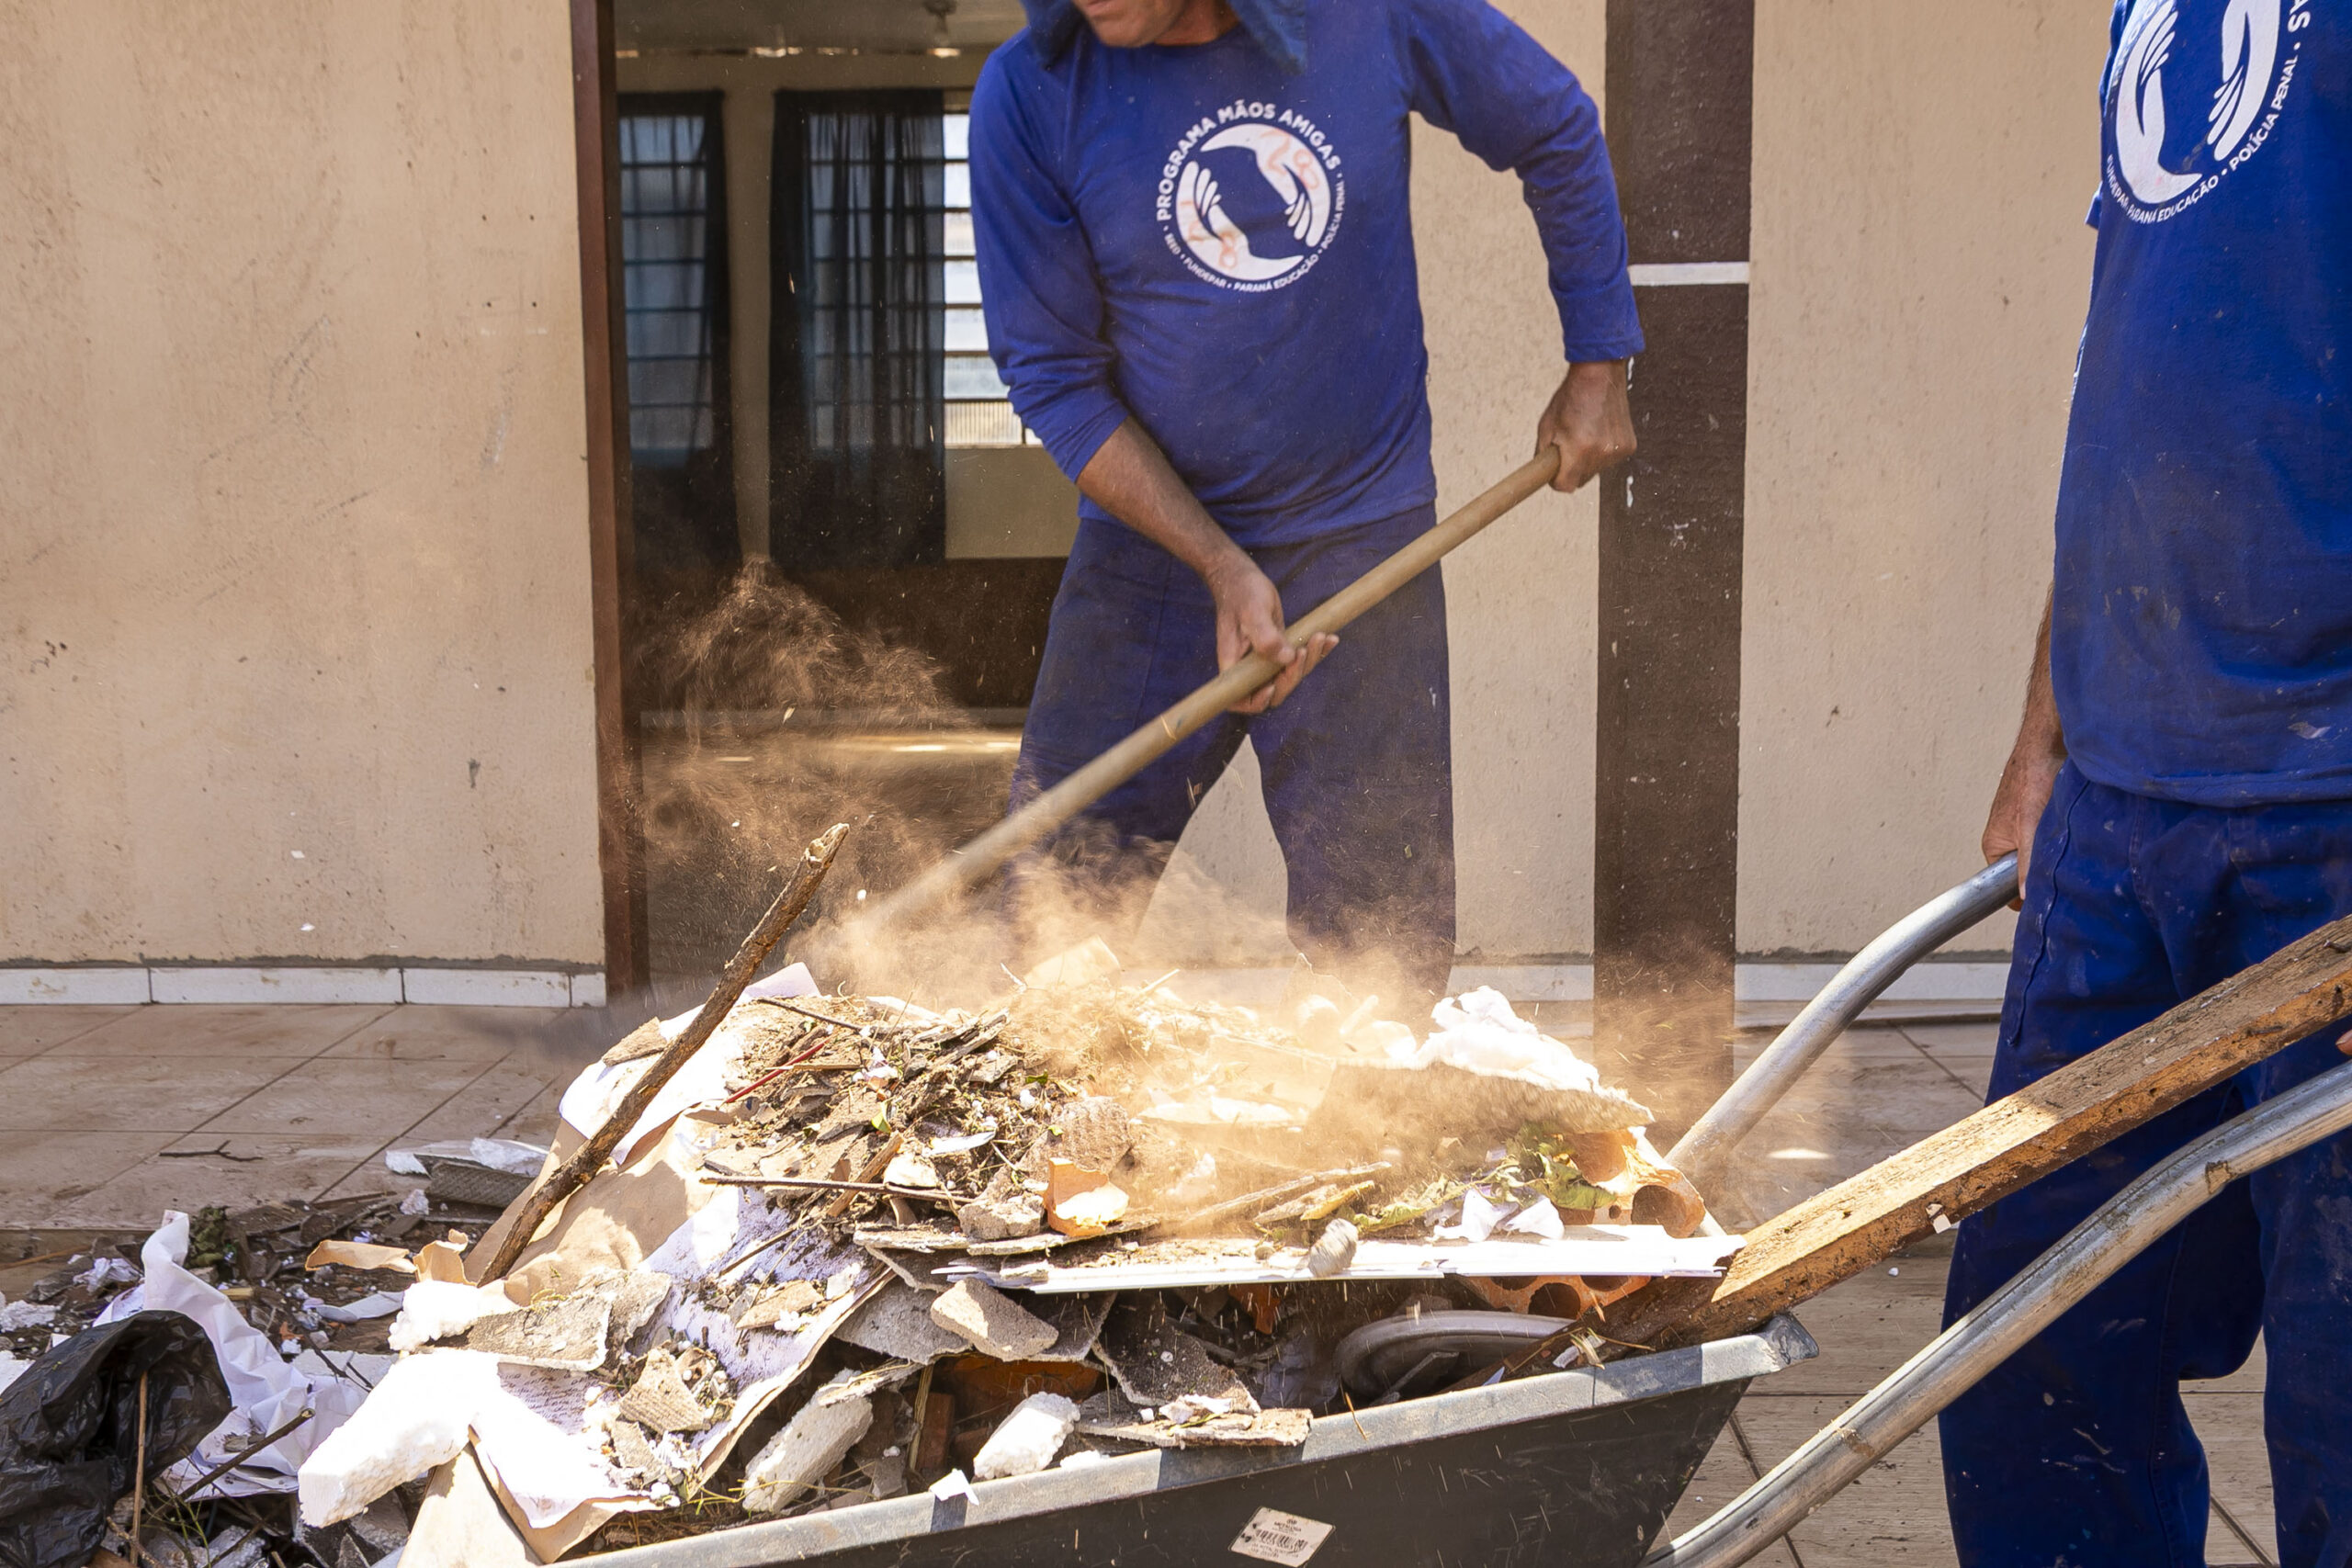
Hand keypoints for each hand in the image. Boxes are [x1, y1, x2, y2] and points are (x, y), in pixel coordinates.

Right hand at [1206, 553, 1336, 713]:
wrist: (1243, 577)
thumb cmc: (1242, 593)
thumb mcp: (1253, 612)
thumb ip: (1266, 638)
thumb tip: (1286, 659)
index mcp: (1234, 664)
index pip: (1240, 699)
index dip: (1257, 702)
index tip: (1272, 686)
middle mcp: (1249, 667)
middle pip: (1273, 690)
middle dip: (1292, 676)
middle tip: (1303, 650)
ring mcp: (1266, 659)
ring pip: (1290, 675)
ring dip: (1309, 661)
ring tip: (1320, 637)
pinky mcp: (1280, 648)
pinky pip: (1299, 658)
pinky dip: (1317, 651)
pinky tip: (1330, 638)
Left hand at [1535, 360, 1636, 492]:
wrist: (1599, 375)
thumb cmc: (1571, 397)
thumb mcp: (1546, 426)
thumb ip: (1543, 455)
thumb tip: (1544, 474)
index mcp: (1579, 449)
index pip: (1565, 486)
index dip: (1556, 480)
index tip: (1554, 470)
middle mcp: (1601, 453)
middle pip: (1581, 481)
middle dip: (1572, 469)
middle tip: (1568, 446)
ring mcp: (1617, 451)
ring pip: (1595, 471)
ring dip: (1588, 460)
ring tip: (1585, 434)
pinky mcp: (1629, 446)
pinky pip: (1609, 461)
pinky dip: (1602, 452)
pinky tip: (1598, 431)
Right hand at [1983, 739, 2063, 900]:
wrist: (2048, 744)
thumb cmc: (2031, 779)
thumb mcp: (2028, 828)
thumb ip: (2024, 864)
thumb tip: (2023, 897)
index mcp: (1994, 844)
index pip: (2005, 884)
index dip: (2024, 894)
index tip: (2047, 899)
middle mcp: (2008, 838)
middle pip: (2026, 870)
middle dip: (2044, 872)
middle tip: (2066, 872)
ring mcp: (2026, 827)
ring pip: (2043, 854)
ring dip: (2057, 854)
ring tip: (2073, 847)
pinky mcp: (2044, 816)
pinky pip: (2054, 838)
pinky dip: (2065, 838)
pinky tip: (2077, 832)